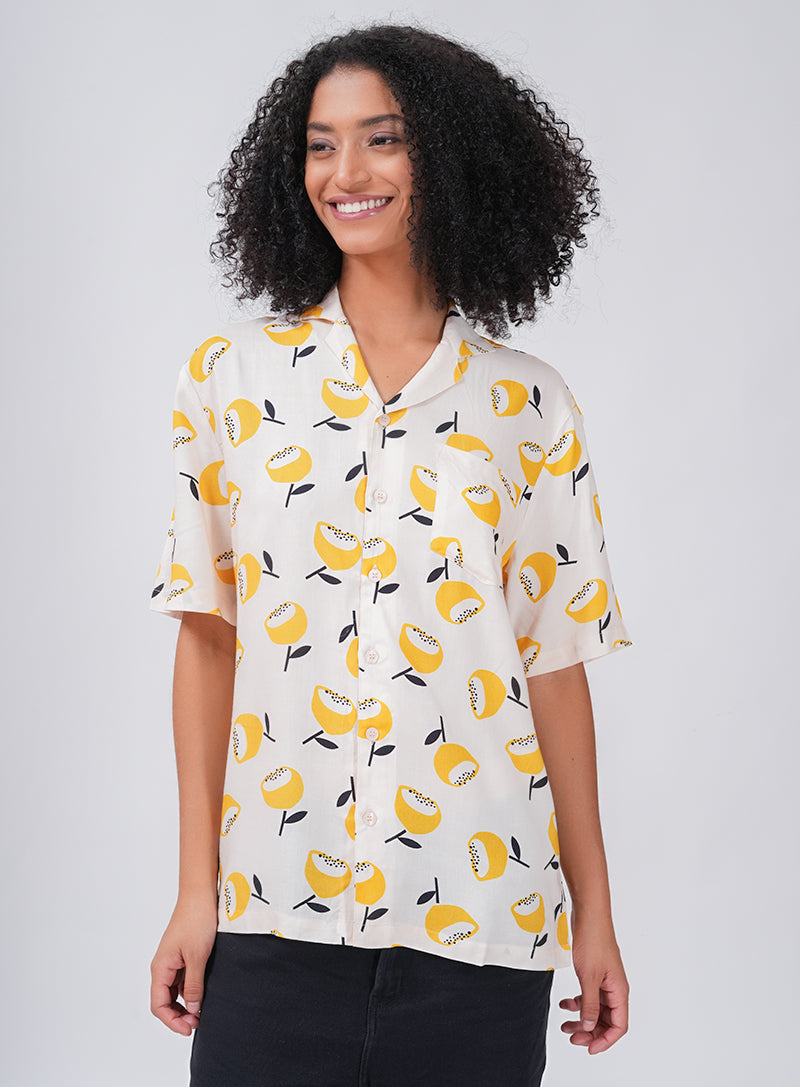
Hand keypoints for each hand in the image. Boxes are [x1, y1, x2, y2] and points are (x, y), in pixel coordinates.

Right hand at [150, 896, 218, 1034]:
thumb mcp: (198, 957)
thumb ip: (194, 986)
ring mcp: (172, 961)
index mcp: (160, 968)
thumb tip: (192, 1010)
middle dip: (178, 1016)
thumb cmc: (196, 921)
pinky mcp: (182, 955)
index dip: (172, 1021)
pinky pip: (182, 979)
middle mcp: (163, 966)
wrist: (201, 895)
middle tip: (198, 1023)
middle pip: (164, 1001)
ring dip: (185, 1004)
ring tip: (202, 1011)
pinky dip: (190, 990)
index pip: (158, 1004)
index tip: (189, 1028)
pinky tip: (203, 993)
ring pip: (174, 991)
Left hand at [559, 910, 628, 1053]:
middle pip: (606, 1021)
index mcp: (619, 991)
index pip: (619, 1026)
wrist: (589, 915)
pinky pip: (588, 996)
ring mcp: (605, 981)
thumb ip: (589, 1004)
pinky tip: (564, 1004)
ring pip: (595, 1009)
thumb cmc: (593, 940)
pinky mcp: (595, 974)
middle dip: (590, 1032)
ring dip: (582, 1019)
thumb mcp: (589, 977)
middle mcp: (615, 989)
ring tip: (565, 1025)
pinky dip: (577, 1002)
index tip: (588, 1048)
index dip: (605, 1040)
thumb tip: (589, 1027)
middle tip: (572, 1037)